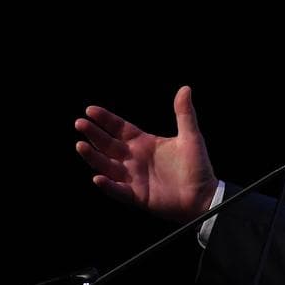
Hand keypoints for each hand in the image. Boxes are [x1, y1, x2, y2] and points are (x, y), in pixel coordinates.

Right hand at [74, 86, 217, 221]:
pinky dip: (108, 185)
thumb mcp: (190, 137)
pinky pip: (118, 191)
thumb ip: (184, 114)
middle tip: (80, 123)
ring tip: (81, 145)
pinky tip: (98, 178)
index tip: (90, 110)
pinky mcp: (137, 196)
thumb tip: (185, 88)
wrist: (204, 196)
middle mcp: (134, 159)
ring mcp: (133, 178)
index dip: (105, 119)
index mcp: (144, 143)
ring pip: (107, 166)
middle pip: (108, 144)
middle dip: (93, 134)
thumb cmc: (197, 166)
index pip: (119, 128)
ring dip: (93, 157)